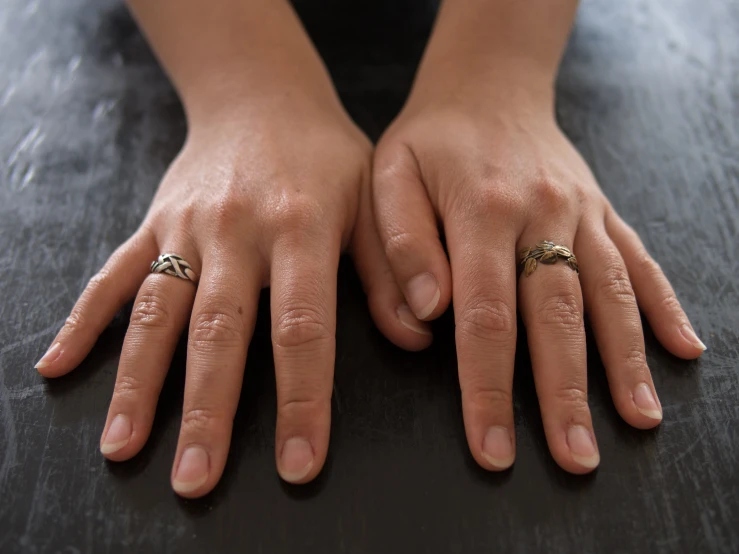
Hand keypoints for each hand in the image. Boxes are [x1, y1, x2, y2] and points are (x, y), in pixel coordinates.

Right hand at [35, 98, 430, 496]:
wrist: (262, 96)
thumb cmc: (327, 154)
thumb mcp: (373, 199)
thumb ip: (391, 269)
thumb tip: (417, 336)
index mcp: (300, 226)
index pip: (301, 329)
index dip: (302, 401)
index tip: (298, 463)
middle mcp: (235, 231)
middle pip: (217, 333)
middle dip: (206, 412)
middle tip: (197, 479)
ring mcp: (186, 228)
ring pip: (156, 313)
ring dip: (138, 384)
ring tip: (123, 448)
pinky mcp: (153, 224)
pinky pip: (112, 275)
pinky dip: (84, 321)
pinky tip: (59, 367)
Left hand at [372, 96, 705, 472]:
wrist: (485, 86)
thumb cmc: (429, 140)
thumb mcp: (390, 177)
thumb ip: (402, 246)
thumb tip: (428, 316)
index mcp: (480, 211)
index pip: (486, 318)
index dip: (489, 389)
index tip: (494, 446)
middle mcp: (541, 214)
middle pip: (558, 318)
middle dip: (565, 395)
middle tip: (575, 459)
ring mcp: (580, 212)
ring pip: (610, 294)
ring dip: (626, 363)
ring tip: (638, 420)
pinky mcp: (602, 210)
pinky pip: (639, 260)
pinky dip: (664, 306)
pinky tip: (684, 349)